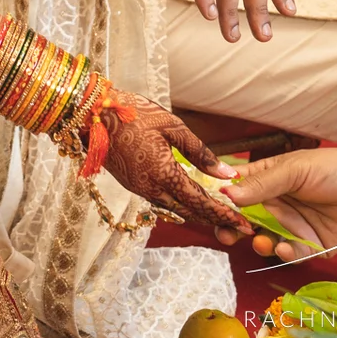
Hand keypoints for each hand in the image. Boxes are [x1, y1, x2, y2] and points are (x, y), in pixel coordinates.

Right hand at [101, 90, 251, 234]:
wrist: (91, 113)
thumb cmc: (132, 113)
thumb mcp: (171, 126)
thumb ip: (200, 152)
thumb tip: (227, 174)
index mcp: (163, 174)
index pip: (201, 202)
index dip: (225, 214)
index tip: (245, 223)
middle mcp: (151, 189)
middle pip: (190, 212)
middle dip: (215, 219)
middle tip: (239, 224)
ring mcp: (139, 189)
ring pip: (175, 209)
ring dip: (198, 212)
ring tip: (220, 213)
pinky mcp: (132, 185)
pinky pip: (162, 201)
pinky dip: (181, 204)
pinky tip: (191, 198)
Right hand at [213, 130, 336, 260]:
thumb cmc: (336, 168)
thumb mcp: (295, 170)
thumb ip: (262, 184)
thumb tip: (226, 194)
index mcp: (267, 179)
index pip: (233, 188)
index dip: (218, 198)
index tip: (204, 206)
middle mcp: (275, 203)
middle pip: (242, 218)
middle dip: (230, 227)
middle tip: (224, 234)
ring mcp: (292, 225)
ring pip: (263, 238)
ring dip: (257, 242)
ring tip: (260, 241)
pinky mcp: (312, 246)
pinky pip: (291, 254)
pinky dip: (285, 254)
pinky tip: (286, 248)